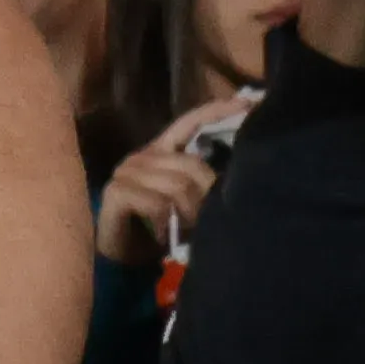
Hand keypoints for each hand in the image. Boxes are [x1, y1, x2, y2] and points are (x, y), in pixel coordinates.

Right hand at [92, 107, 239, 262]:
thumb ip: (199, 182)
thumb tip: (233, 174)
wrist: (121, 260)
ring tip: (184, 230)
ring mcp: (126, 171)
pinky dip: (165, 222)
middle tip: (203, 221)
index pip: (190, 122)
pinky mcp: (116, 192)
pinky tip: (163, 234)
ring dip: (186, 213)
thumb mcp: (185, 201)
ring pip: (176, 185)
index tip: (249, 103)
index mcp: (162, 149)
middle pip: (189, 164)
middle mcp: (143, 154)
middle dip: (203, 196)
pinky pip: (156, 203)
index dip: (217, 111)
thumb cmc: (157, 228)